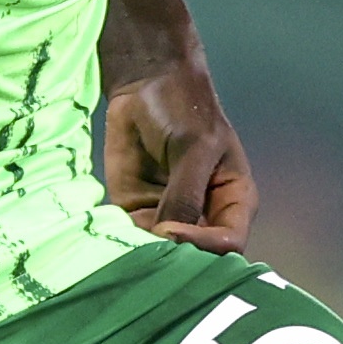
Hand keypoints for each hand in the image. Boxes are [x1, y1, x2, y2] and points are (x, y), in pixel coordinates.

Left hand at [101, 62, 254, 248]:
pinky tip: (109, 239)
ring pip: (163, 254)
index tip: (170, 232)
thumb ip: (185, 195)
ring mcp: (169, 217)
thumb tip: (170, 237)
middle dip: (175, 260)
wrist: (144, 83)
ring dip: (144, 254)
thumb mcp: (193, 149)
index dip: (203, 246)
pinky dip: (122, 243)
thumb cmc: (183, 107)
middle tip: (146, 253)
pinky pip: (133, 239)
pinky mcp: (137, 213)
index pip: (229, 243)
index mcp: (233, 202)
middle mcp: (204, 217)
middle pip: (197, 257)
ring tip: (123, 247)